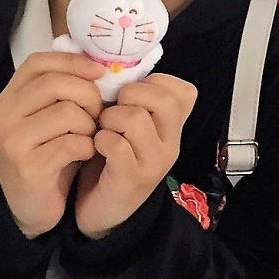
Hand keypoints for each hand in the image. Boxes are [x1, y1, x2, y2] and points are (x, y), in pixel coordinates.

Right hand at [0, 51, 105, 237]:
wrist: (27, 206)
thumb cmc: (46, 155)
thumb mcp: (48, 118)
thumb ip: (62, 91)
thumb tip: (97, 64)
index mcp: (10, 98)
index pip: (38, 63)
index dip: (72, 62)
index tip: (98, 71)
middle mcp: (5, 116)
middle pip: (54, 83)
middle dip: (88, 94)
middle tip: (98, 112)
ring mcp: (14, 142)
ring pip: (67, 112)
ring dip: (90, 124)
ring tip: (90, 136)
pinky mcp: (29, 168)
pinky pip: (72, 144)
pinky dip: (88, 147)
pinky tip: (85, 154)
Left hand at [74, 72, 194, 238]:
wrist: (102, 212)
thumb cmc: (111, 161)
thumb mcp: (131, 129)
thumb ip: (135, 102)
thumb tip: (117, 66)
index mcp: (172, 128)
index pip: (183, 91)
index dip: (153, 83)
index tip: (131, 94)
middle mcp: (170, 144)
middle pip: (164, 99)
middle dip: (131, 95)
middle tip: (112, 108)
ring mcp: (153, 163)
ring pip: (136, 118)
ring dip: (110, 118)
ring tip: (101, 129)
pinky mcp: (131, 179)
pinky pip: (117, 144)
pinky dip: (101, 140)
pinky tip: (96, 146)